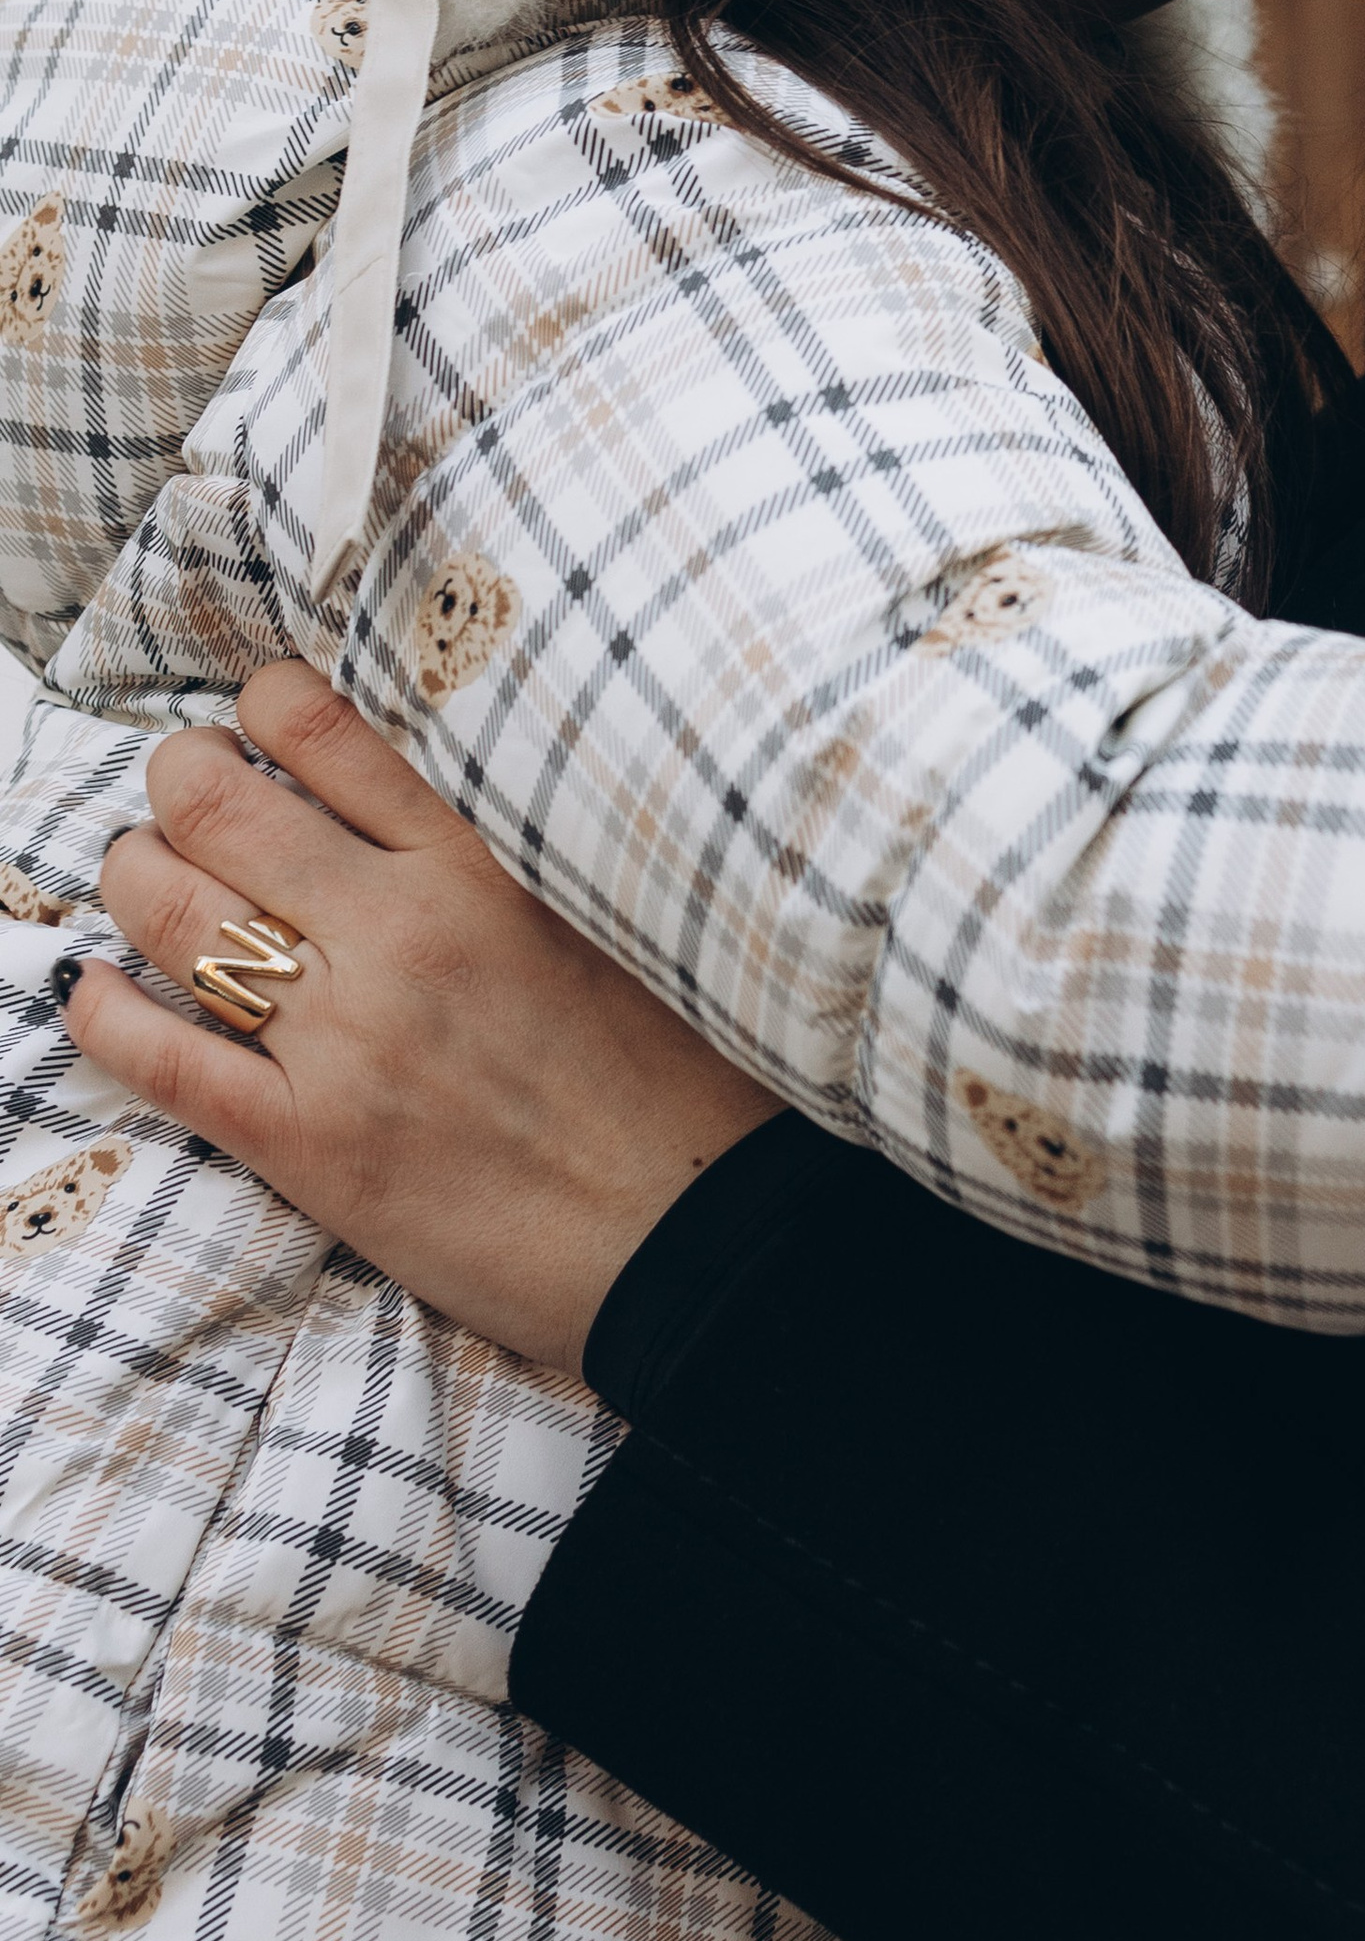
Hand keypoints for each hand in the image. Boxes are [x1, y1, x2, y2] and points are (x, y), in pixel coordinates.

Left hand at [60, 662, 780, 1379]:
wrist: (694, 1234)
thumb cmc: (678, 1074)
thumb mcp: (609, 914)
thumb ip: (514, 850)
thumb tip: (424, 795)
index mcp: (482, 864)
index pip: (324, 730)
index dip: (259, 706)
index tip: (255, 720)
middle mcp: (398, 933)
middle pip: (217, 806)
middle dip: (174, 780)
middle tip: (182, 789)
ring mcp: (344, 1040)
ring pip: (171, 915)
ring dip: (131, 877)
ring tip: (141, 874)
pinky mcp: (308, 1144)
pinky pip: (165, 1061)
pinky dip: (105, 1017)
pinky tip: (94, 992)